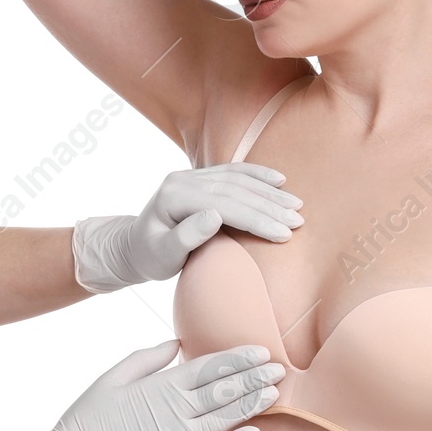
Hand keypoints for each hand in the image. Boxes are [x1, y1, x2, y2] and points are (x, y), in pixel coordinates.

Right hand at [13, 340, 283, 430]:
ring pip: (225, 417)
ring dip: (253, 404)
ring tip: (276, 394)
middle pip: (224, 389)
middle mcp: (174, 409)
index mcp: (160, 385)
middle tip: (281, 370)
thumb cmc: (87, 420)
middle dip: (255, 378)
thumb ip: (146, 360)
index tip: (262, 352)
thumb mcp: (111, 379)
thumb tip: (176, 342)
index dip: (239, 359)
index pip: (209, 366)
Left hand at [71, 163, 302, 291]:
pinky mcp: (199, 178)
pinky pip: (233, 173)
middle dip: (269, 205)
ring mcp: (191, 175)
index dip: (256, 219)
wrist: (132, 247)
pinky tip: (279, 179)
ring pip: (237, 179)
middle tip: (299, 220)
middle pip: (234, 190)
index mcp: (173, 196)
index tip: (284, 233)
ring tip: (296, 205)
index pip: (224, 205)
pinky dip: (257, 175)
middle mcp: (182, 179)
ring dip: (269, 191)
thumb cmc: (149, 258)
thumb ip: (185, 237)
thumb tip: (215, 216)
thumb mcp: (162, 256)